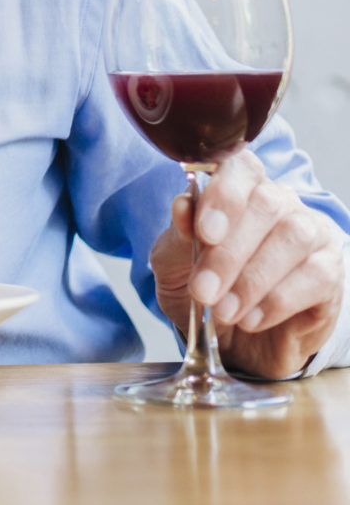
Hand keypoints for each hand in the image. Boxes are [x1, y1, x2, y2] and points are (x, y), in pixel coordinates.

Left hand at [150, 148, 345, 378]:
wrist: (233, 338)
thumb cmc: (204, 287)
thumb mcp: (174, 262)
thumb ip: (178, 234)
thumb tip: (183, 205)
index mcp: (239, 189)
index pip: (241, 167)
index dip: (224, 194)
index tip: (205, 232)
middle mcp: (281, 203)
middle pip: (266, 205)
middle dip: (229, 253)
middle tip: (204, 291)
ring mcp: (312, 234)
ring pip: (294, 238)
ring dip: (252, 280)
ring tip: (224, 310)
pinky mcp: (331, 272)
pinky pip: (315, 276)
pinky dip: (276, 301)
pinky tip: (251, 318)